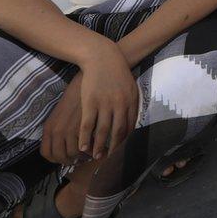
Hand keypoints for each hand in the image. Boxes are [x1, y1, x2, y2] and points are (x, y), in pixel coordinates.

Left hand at [41, 73, 84, 164]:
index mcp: (49, 127)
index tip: (65, 157)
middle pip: (59, 157)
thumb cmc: (74, 97)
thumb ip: (59, 129)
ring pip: (72, 155)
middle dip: (69, 161)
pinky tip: (95, 146)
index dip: (55, 159)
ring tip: (87, 152)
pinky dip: (90, 151)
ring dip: (80, 157)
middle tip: (78, 158)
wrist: (85, 83)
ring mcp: (69, 130)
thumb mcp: (60, 113)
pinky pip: (84, 148)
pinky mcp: (82, 128)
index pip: (46, 153)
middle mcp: (56, 131)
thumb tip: (65, 145)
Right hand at [77, 42, 137, 159]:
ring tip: (96, 156)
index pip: (130, 127)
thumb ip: (132, 104)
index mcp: (131, 102)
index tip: (121, 151)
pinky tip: (82, 146)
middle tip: (109, 159)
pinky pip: (87, 124)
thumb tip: (133, 122)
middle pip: (117, 132)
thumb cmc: (118, 73)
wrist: (103, 58)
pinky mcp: (90, 102)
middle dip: (113, 148)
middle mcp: (120, 105)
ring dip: (98, 146)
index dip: (125, 141)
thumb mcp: (131, 88)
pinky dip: (85, 137)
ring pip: (102, 131)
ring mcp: (104, 104)